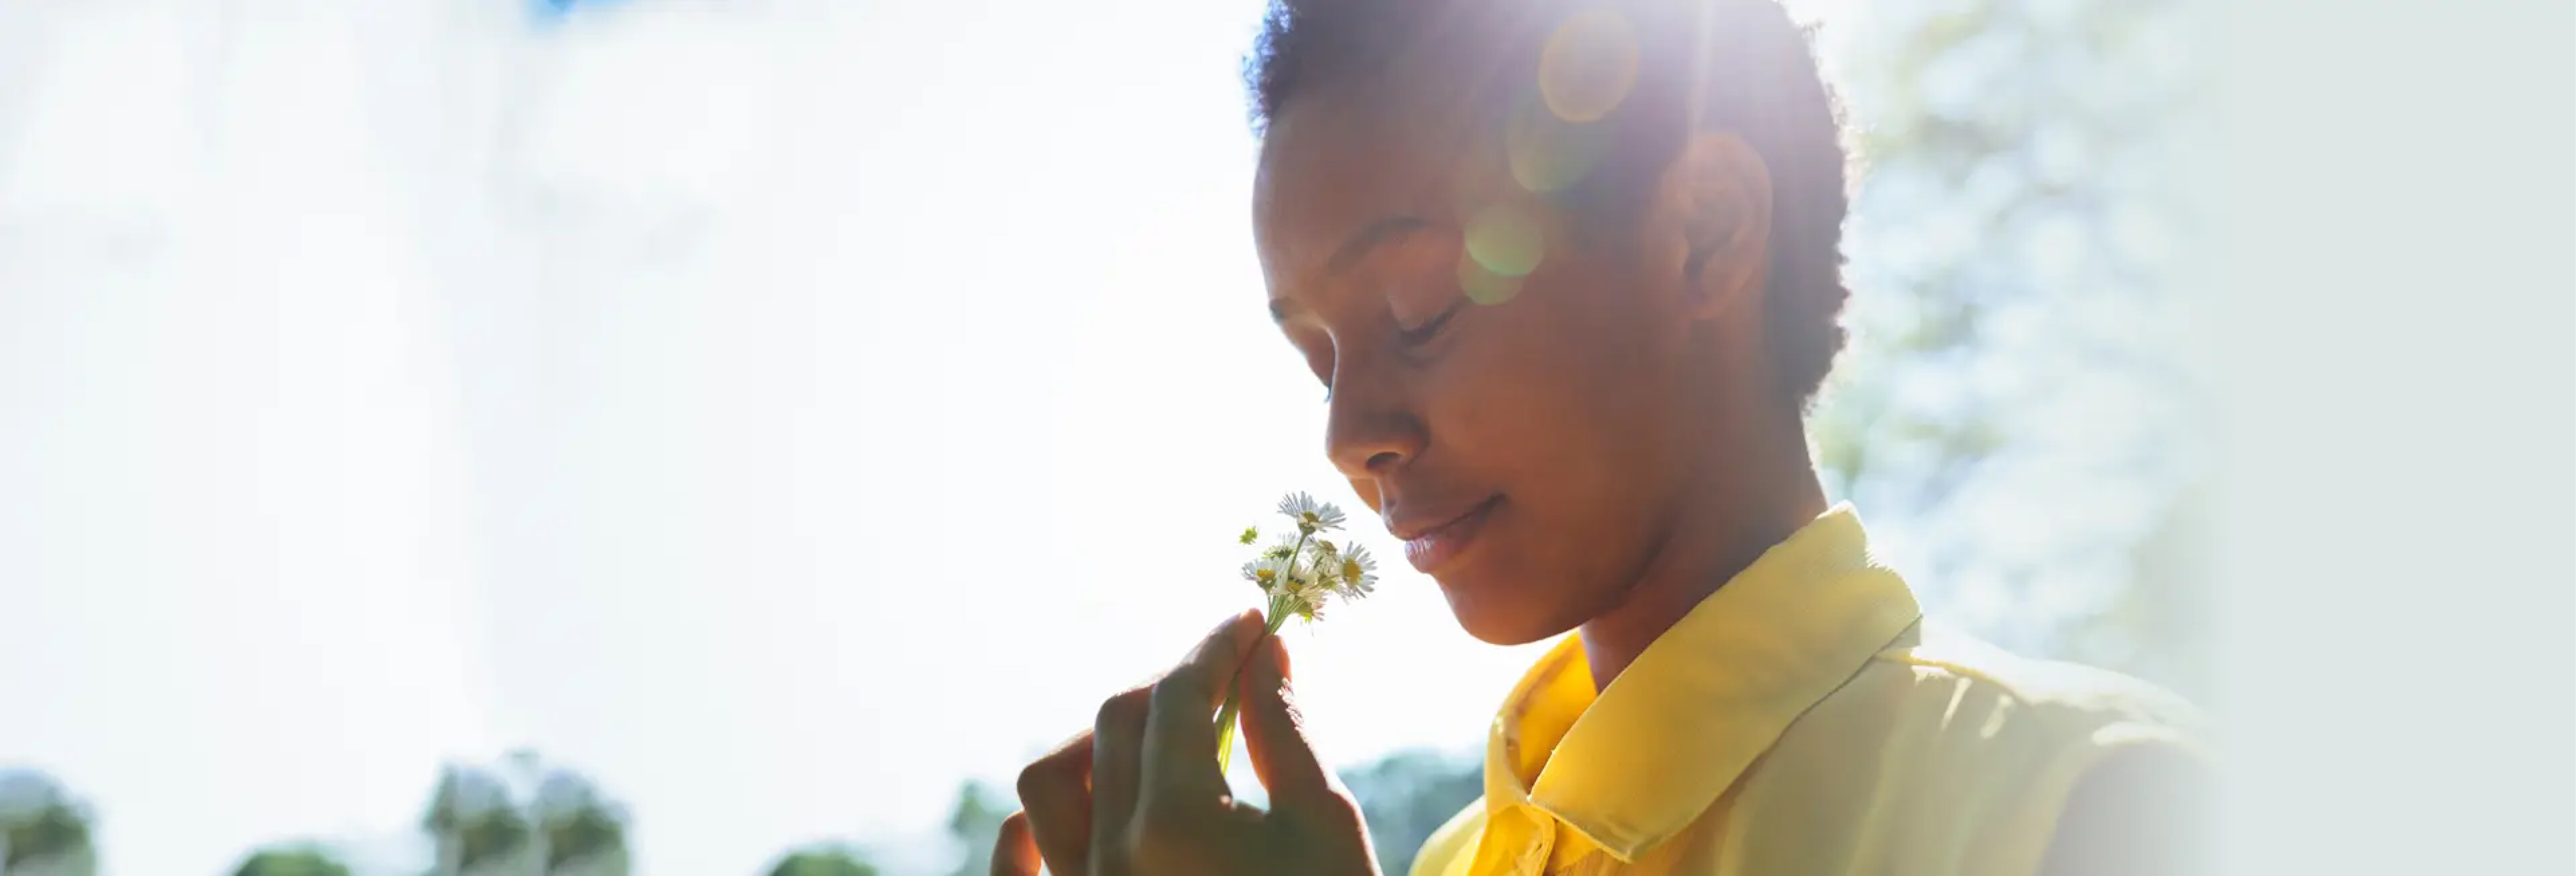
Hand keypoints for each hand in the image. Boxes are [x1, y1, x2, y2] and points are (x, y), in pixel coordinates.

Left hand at [994, 609, 1379, 875]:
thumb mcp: (1324, 819)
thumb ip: (1283, 728)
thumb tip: (1264, 651)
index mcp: (1176, 823)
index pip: (1180, 696)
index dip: (1214, 647)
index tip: (1247, 622)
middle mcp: (1111, 858)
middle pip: (1116, 724)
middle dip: (1171, 682)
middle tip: (1221, 670)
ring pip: (1049, 784)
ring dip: (1097, 743)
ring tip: (1152, 738)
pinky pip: (1016, 866)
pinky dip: (1030, 828)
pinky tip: (1074, 809)